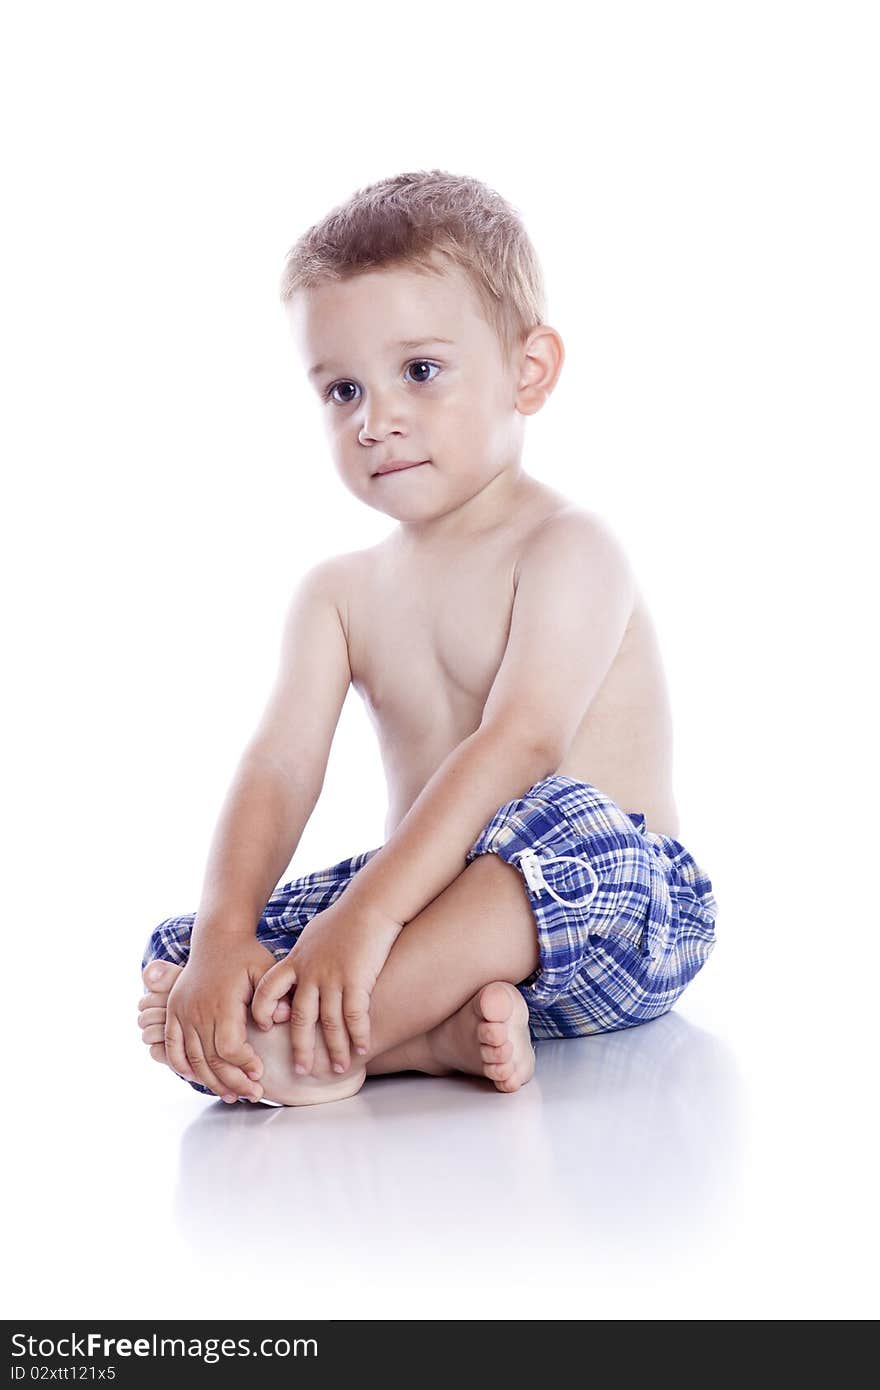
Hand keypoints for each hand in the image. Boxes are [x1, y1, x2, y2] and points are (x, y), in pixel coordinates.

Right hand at [164, 936, 279, 1100]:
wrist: (217, 937)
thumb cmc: (246, 955)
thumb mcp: (265, 968)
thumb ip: (273, 995)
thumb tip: (282, 1018)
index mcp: (222, 1003)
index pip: (228, 1048)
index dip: (244, 1065)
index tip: (260, 1073)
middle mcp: (198, 1010)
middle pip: (212, 1060)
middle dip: (234, 1082)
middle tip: (254, 1094)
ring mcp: (182, 1012)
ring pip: (193, 1059)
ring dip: (212, 1081)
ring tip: (232, 1094)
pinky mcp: (174, 1012)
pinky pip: (172, 1046)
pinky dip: (180, 1065)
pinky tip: (196, 1077)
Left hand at [250, 898, 401, 1075]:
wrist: (370, 905)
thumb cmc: (344, 918)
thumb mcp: (313, 935)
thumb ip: (302, 957)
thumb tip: (296, 968)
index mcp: (295, 961)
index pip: (267, 991)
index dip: (262, 1011)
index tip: (265, 1029)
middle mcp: (310, 973)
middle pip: (298, 1018)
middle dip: (301, 1048)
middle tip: (302, 1070)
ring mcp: (332, 978)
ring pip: (329, 1024)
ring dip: (335, 1049)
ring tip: (339, 1068)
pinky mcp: (356, 980)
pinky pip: (354, 1016)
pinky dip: (358, 1036)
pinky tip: (362, 1049)